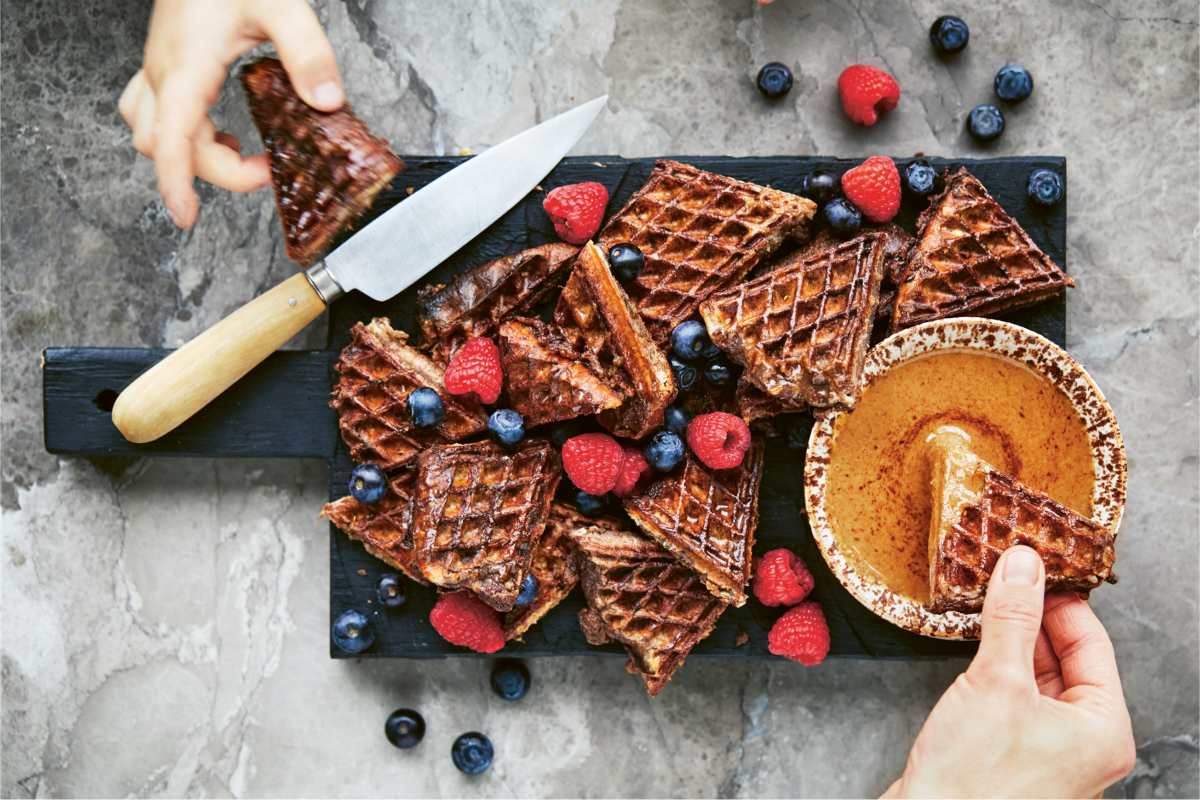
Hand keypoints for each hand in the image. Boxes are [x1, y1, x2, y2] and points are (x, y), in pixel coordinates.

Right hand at [119, 0, 342, 227]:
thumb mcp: (283, 5)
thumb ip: (308, 55)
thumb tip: (328, 102)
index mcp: (186, 65)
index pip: (170, 138)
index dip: (174, 183)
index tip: (185, 215)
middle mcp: (162, 70)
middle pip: (167, 145)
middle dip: (213, 172)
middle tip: (266, 168)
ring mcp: (157, 65)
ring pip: (148, 130)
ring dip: (187, 154)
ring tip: (237, 156)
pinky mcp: (163, 60)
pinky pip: (151, 110)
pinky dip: (179, 134)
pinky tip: (218, 131)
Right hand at [881, 546, 1135, 799]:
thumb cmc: (973, 782)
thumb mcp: (995, 682)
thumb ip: (1012, 619)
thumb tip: (1024, 566)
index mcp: (1103, 730)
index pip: (1092, 643)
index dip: (1059, 598)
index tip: (1032, 566)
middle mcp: (1084, 745)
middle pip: (1066, 660)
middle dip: (1032, 618)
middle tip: (1003, 578)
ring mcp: (1049, 754)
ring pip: (1037, 679)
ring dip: (1012, 642)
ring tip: (984, 607)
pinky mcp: (1013, 758)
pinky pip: (1015, 700)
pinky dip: (997, 671)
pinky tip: (974, 651)